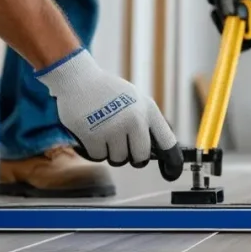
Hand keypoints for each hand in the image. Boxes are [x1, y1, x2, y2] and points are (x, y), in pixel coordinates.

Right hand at [36, 49, 183, 180]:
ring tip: (104, 132)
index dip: (172, 161)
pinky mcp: (93, 135)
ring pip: (118, 159)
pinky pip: (99, 157)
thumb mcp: (135, 100)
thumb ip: (146, 122)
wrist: (78, 78)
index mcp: (148, 110)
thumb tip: (155, 151)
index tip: (171, 173)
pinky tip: (92, 133)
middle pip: (140, 157)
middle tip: (122, 146)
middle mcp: (134, 119)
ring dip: (110, 152)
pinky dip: (94, 150)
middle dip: (131, 157)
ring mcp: (114, 128)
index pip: (167, 141)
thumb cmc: (108, 91)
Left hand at [198, 0, 250, 50]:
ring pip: (235, 26)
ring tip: (215, 7)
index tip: (236, 43)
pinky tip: (213, 7)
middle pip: (247, 29)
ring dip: (224, 22)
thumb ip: (227, 5)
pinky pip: (227, 19)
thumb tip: (230, 21)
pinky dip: (219, 18)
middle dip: (234, 30)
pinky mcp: (232, 4)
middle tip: (220, 21)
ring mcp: (242, 4)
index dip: (249, 39)